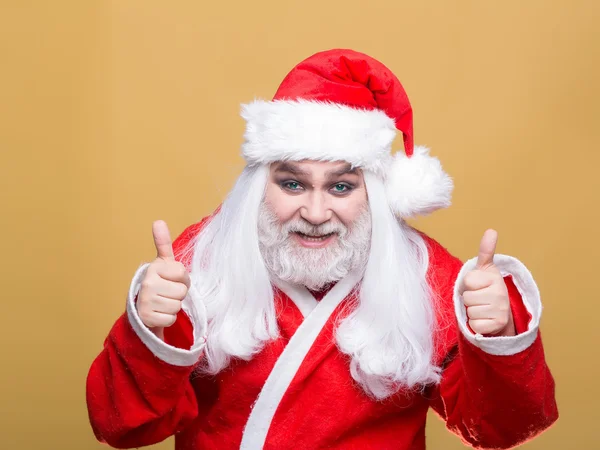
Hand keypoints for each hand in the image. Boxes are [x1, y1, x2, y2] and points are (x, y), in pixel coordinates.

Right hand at [136, 220, 190, 339]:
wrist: (142, 307)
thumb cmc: (159, 282)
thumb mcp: (163, 263)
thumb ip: (163, 243)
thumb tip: (158, 221)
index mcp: (154, 268)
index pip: (183, 274)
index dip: (182, 279)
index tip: (172, 280)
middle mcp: (148, 283)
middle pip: (182, 292)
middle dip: (178, 294)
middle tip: (168, 293)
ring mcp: (146, 301)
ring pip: (177, 306)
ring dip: (173, 306)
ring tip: (163, 302)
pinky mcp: (146, 317)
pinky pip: (170, 319)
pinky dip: (168, 318)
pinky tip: (159, 313)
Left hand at [458, 229, 514, 336]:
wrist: (501, 314)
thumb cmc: (489, 289)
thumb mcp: (486, 269)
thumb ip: (486, 251)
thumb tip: (491, 230)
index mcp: (495, 278)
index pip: (467, 281)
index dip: (469, 285)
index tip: (479, 286)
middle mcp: (500, 294)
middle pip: (467, 297)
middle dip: (470, 299)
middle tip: (481, 299)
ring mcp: (499, 311)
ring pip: (470, 311)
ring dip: (472, 312)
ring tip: (483, 309)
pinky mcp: (496, 326)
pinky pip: (474, 324)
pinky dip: (476, 324)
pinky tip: (485, 320)